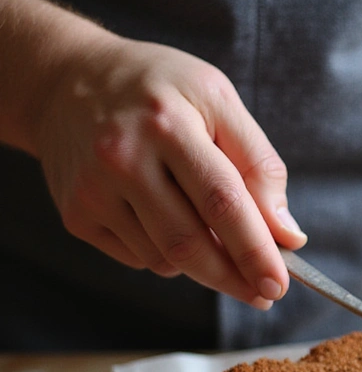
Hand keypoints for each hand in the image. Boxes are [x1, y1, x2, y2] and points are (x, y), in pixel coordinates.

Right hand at [33, 34, 306, 307]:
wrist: (65, 79)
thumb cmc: (159, 90)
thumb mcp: (218, 99)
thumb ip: (259, 164)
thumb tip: (286, 234)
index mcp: (167, 123)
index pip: (222, 201)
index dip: (255, 249)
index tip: (279, 283)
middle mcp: (122, 158)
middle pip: (189, 242)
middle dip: (234, 277)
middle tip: (265, 292)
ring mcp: (92, 190)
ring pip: (165, 259)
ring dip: (202, 263)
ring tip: (214, 233)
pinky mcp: (76, 215)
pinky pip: (138, 258)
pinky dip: (167, 255)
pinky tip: (167, 219)